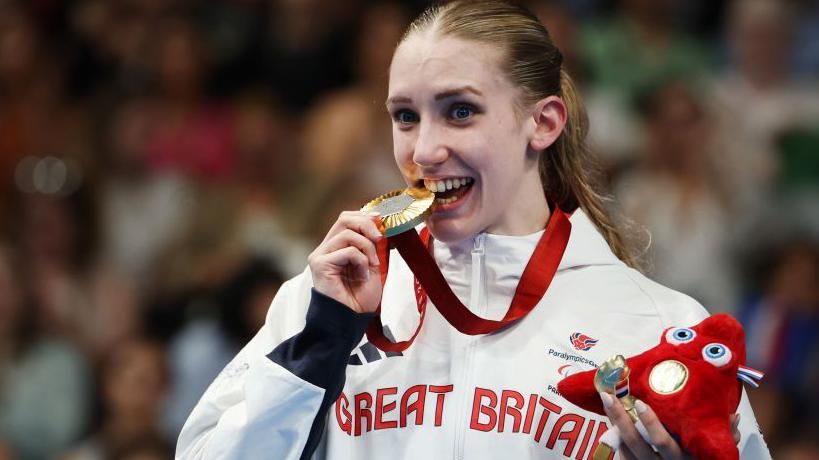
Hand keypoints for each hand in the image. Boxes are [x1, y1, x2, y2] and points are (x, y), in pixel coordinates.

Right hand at [308, 211, 384, 313]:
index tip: (382, 223)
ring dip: (367, 248)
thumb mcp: (374, 265)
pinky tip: (363, 275)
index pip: (347, 218)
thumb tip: (381, 224)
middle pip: (344, 219)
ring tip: (372, 265)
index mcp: (336, 246)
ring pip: (348, 234)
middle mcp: (325, 248)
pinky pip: (347, 251)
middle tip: (380, 239)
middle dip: (367, 225)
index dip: (365, 217)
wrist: (351, 319)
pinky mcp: (320, 264)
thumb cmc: (360, 297)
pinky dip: (361, 261)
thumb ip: (374, 245)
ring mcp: (320, 255)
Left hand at [599, 392, 741, 458]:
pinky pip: (622, 454)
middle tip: (610, 396)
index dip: (651, 424)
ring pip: (625, 446)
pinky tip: (610, 418)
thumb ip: (724, 436)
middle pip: (636, 443)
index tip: (641, 403)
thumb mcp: (714, 452)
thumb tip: (734, 416)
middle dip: (621, 419)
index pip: (663, 442)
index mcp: (683, 457)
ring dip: (614, 422)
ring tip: (606, 398)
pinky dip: (615, 436)